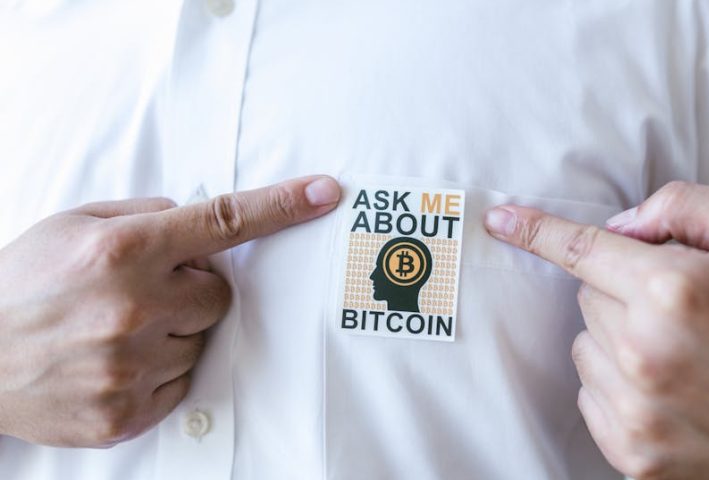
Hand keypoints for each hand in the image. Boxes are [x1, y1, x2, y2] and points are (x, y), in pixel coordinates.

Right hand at [0, 175, 339, 446]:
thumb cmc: (21, 283)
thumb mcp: (72, 225)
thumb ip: (143, 215)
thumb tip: (198, 221)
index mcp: (124, 250)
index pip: (224, 222)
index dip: (282, 205)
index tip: (324, 193)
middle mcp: (134, 307)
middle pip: (221, 296)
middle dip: (195, 290)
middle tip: (146, 292)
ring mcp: (131, 366)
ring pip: (201, 342)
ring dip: (173, 332)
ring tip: (117, 329)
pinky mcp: (126, 412)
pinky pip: (180, 383)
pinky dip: (158, 371)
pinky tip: (114, 360)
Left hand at [485, 182, 708, 479]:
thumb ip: (682, 206)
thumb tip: (619, 227)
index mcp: (672, 290)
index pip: (580, 249)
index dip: (534, 229)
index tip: (498, 220)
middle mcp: (645, 351)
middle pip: (586, 298)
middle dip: (623, 291)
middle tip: (683, 308)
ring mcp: (637, 409)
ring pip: (584, 347)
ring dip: (619, 340)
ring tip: (683, 352)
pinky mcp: (634, 454)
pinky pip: (590, 396)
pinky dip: (618, 384)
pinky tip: (671, 387)